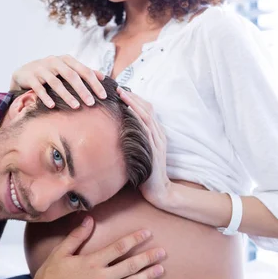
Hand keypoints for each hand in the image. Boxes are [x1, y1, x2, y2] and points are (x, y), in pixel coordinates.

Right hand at [10, 55, 105, 108]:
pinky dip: (46, 97)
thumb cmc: (51, 71)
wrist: (25, 71)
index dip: (95, 83)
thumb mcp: (67, 68)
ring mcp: (41, 69)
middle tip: (91, 103)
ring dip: (66, 95)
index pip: (84, 70)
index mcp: (66, 59)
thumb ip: (83, 71)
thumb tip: (103, 76)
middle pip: (71, 75)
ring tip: (76, 107)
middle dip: (82, 90)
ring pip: (56, 82)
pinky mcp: (30, 77)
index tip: (104, 96)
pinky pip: (39, 88)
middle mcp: (54, 61)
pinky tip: (52, 106)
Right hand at [31, 216, 164, 278]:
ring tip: (161, 269)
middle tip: (163, 252)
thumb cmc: (50, 277)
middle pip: (130, 266)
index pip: (119, 248)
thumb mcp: (61, 252)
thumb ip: (77, 236)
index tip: (147, 233)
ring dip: (148, 276)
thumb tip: (89, 220)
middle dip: (148, 258)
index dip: (135, 239)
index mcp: (91, 263)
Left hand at [116, 87, 172, 208]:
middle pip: (146, 109)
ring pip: (146, 116)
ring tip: (121, 94)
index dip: (134, 99)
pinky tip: (128, 111)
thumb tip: (120, 131)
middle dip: (132, 97)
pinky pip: (146, 129)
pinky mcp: (154, 149)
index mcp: (157, 133)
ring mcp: (158, 141)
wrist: (159, 190)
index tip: (120, 92)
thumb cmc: (147, 173)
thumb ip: (135, 140)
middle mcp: (159, 134)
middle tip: (118, 88)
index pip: (146, 110)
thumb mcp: (141, 153)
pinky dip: (137, 118)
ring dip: (133, 103)